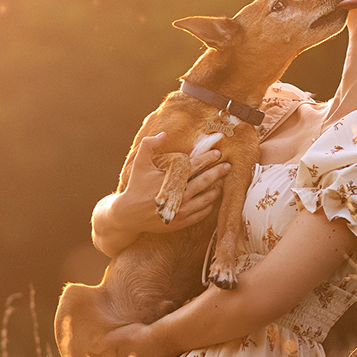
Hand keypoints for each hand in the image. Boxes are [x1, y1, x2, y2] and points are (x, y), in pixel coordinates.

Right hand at [106, 130, 230, 239]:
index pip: (194, 166)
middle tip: (228, 166)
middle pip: (205, 182)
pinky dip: (208, 205)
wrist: (128, 216)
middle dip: (218, 172)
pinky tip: (211, 200)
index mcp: (171, 180)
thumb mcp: (139, 164)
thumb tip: (164, 134)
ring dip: (216, 190)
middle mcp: (179, 195)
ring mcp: (181, 210)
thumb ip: (149, 145)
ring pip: (206, 199)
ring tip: (222, 183)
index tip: (218, 153)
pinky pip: (201, 213)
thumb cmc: (135, 187)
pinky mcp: (181, 222)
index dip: (207, 159)